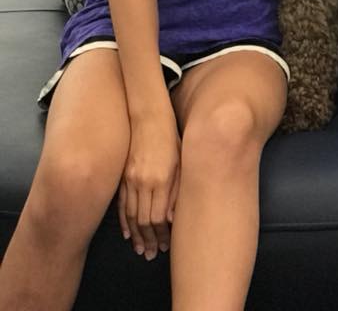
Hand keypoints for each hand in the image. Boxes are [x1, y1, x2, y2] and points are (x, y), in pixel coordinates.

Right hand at [118, 111, 180, 259]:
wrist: (149, 117)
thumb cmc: (171, 138)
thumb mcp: (181, 161)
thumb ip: (177, 191)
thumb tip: (172, 219)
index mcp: (161, 180)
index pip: (159, 218)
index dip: (161, 235)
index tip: (166, 246)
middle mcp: (143, 182)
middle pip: (144, 221)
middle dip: (148, 240)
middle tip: (152, 255)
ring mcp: (130, 179)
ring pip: (131, 215)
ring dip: (136, 235)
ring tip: (140, 249)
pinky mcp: (122, 176)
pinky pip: (121, 204)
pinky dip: (124, 221)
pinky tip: (127, 232)